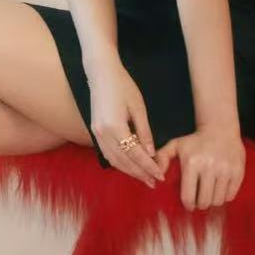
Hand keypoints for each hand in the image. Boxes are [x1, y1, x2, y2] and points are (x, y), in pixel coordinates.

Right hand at [87, 59, 163, 185]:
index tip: (160, 175)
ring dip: (129, 171)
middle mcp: (103, 133)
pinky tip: (129, 165)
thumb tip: (151, 153)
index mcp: (115, 127)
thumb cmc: (122, 85)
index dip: (149, 167)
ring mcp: (96, 133)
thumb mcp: (138, 108)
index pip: (135, 154)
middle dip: (139, 173)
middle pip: (123, 161)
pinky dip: (118, 162)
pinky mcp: (94, 130)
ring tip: (144, 177)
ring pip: (113, 160)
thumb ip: (144, 132)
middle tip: (154, 182)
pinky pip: (107, 153)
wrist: (101, 72)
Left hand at [153, 126, 244, 209]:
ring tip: (210, 195)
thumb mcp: (176, 145)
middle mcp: (209, 167)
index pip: (189, 196)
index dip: (188, 205)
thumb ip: (162, 157)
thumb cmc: (195, 141)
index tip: (189, 206)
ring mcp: (225, 170)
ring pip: (218, 200)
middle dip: (201, 204)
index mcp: (191, 163)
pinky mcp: (238, 172)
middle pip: (205, 201)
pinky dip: (224, 197)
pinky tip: (219, 190)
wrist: (220, 129)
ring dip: (213, 201)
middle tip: (200, 201)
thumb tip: (157, 176)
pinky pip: (231, 195)